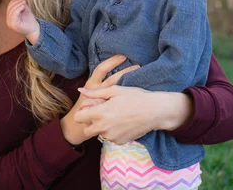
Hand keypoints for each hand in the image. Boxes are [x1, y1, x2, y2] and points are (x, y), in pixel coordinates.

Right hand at [6, 0, 39, 41]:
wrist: (34, 29)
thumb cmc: (30, 20)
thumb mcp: (24, 11)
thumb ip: (20, 5)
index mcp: (10, 18)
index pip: (9, 8)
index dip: (13, 2)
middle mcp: (8, 21)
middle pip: (9, 8)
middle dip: (16, 2)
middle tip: (23, 0)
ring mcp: (10, 24)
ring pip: (11, 11)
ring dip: (18, 5)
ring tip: (24, 2)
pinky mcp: (13, 25)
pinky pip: (14, 14)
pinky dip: (18, 8)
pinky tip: (23, 6)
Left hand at [74, 86, 192, 144]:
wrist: (154, 111)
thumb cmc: (135, 97)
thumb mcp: (114, 90)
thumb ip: (95, 93)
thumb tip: (80, 91)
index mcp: (99, 113)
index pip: (78, 118)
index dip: (82, 113)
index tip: (91, 109)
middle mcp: (103, 128)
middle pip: (86, 130)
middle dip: (90, 123)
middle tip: (102, 114)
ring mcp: (111, 137)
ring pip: (99, 135)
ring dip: (102, 128)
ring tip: (116, 117)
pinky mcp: (120, 142)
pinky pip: (110, 138)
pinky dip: (113, 132)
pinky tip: (123, 123)